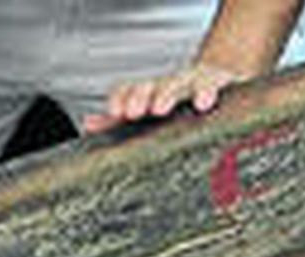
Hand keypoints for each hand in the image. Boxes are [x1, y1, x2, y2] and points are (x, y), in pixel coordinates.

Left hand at [83, 63, 247, 131]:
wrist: (215, 83)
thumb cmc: (178, 105)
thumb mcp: (148, 112)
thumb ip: (118, 121)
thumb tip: (89, 125)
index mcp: (149, 95)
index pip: (129, 92)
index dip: (121, 100)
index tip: (115, 112)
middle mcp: (167, 86)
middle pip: (151, 86)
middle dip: (140, 97)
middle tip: (133, 112)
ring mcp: (190, 84)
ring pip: (178, 84)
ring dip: (166, 94)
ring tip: (159, 107)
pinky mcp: (215, 85)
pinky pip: (210, 87)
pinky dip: (206, 93)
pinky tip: (203, 103)